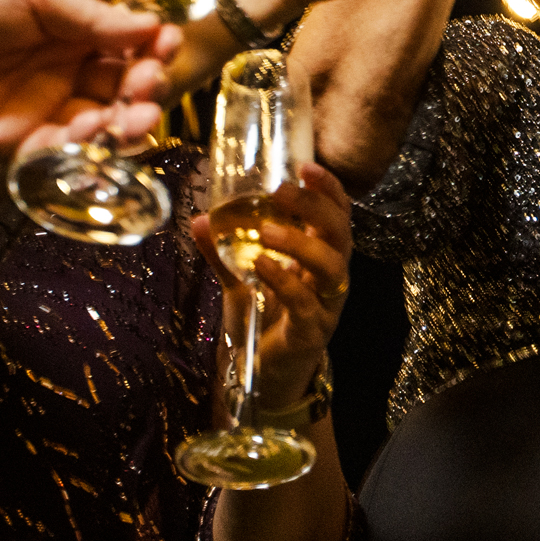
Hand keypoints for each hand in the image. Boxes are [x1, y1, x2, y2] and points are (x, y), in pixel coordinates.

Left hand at [0, 0, 175, 152]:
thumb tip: (150, 27)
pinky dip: (78, 149)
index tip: (166, 46)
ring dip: (122, 126)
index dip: (152, 50)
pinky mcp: (9, 142)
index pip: (126, 48)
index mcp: (71, 31)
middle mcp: (62, 72)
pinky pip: (55, 153)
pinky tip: (89, 132)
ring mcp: (37, 109)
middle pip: (120, 90)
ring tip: (131, 120)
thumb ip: (90, 19)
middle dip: (144, 91)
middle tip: (147, 88)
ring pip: (97, 126)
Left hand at [191, 162, 351, 410]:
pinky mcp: (312, 330)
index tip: (305, 166)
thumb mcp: (240, 278)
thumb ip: (223, 251)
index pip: (337, 213)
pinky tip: (261, 264)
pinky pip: (305, 301)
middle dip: (315, 206)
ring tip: (268, 229)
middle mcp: (332, 275)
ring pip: (331, 265)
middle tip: (283, 190)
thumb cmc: (262, 318)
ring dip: (301, 242)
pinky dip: (284, 280)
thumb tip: (199, 218)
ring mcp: (327, 304)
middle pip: (340, 232)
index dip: (328, 188)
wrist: (263, 374)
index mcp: (322, 256)